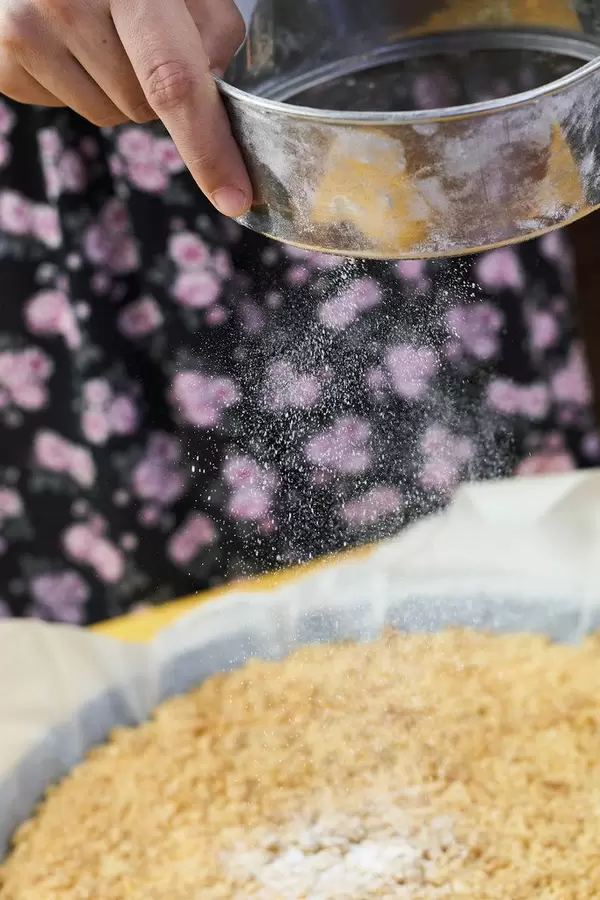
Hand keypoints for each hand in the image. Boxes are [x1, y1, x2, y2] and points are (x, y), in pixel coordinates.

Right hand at [0, 0, 251, 215]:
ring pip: (105, 115)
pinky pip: (62, 107)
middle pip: (141, 108)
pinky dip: (75, 83)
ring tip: (98, 32)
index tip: (233, 197)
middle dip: (155, 91)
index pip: (173, 83)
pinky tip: (66, 41)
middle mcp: (67, 0)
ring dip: (114, 89)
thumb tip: (214, 99)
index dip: (208, 148)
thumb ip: (213, 31)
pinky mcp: (1, 58)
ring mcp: (24, 29)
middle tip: (139, 35)